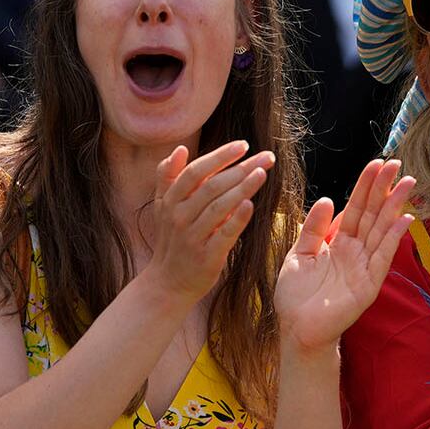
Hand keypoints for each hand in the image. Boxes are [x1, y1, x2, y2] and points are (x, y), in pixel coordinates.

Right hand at [143, 141, 273, 303]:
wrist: (168, 283)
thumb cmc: (172, 241)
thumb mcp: (162, 208)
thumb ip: (167, 177)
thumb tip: (181, 149)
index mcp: (170, 201)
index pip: (196, 172)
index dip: (220, 156)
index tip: (244, 145)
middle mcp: (179, 217)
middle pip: (212, 186)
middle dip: (241, 168)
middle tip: (266, 157)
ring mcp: (192, 237)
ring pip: (219, 207)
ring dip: (243, 188)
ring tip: (263, 173)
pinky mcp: (206, 256)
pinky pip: (224, 234)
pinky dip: (237, 219)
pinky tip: (251, 205)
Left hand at [275, 159, 416, 353]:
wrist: (296, 329)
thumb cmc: (296, 295)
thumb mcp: (299, 254)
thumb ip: (313, 228)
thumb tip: (327, 199)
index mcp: (339, 242)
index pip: (356, 208)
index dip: (366, 186)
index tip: (377, 164)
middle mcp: (356, 251)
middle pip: (373, 214)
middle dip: (385, 189)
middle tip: (397, 164)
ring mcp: (365, 267)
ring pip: (382, 230)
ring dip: (396, 207)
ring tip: (408, 184)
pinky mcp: (369, 284)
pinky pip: (383, 257)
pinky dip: (393, 238)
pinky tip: (404, 219)